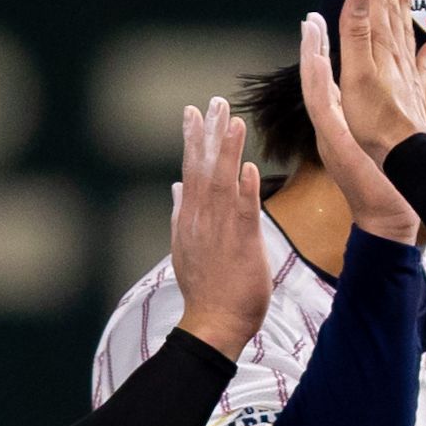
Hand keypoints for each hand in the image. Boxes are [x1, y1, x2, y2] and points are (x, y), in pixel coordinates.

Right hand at [166, 97, 271, 355]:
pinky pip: (243, 213)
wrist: (212, 324)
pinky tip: (249, 168)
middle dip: (208, 134)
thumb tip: (176, 187)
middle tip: (215, 101)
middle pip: (203, 169)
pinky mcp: (240, 246)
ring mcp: (218, 232)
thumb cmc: (206, 288)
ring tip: (233, 121)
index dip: (192, 140)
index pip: (190, 171)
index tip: (192, 111)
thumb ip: (182, 213)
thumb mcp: (186, 246)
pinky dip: (245, 191)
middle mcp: (200, 220)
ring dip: (227, 152)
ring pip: (222, 184)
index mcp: (189, 218)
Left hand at [304, 6, 421, 245]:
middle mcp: (336, 127)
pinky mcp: (365, 142)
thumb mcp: (346, 152)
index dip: (312, 50)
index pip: (315, 81)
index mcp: (329, 126)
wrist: (388, 224)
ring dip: (338, 59)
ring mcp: (350, 134)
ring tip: (337, 34)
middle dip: (319, 48)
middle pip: (324, 80)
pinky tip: (374, 71)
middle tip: (315, 18)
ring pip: (343, 88)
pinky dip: (365, 84)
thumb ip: (330, 115)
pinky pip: (361, 105)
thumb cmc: (371, 192)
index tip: (310, 21)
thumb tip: (317, 74)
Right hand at [332, 0, 425, 164]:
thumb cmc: (374, 117)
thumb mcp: (356, 73)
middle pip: (392, 12)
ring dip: (406, 5)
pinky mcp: (414, 90)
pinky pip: (423, 64)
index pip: (375, 5)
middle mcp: (396, 54)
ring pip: (406, 29)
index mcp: (379, 47)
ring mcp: (407, 71)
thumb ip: (356, 33)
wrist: (405, 150)